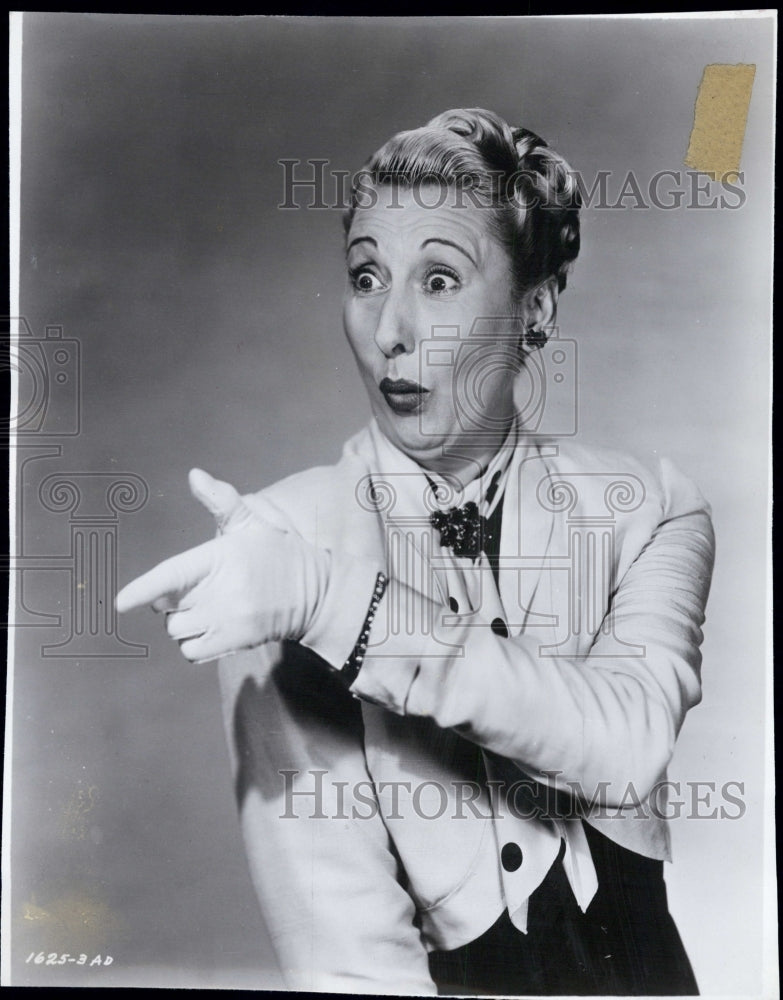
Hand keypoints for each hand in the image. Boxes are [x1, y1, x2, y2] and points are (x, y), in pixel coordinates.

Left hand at [115, 469, 330, 662]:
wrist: (317, 594)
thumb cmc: (279, 554)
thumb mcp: (254, 522)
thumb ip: (221, 501)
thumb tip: (195, 475)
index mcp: (221, 558)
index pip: (173, 575)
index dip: (144, 589)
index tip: (120, 603)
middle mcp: (223, 592)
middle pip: (168, 606)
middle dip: (171, 599)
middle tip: (195, 588)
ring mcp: (228, 620)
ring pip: (177, 630)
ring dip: (181, 622)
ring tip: (204, 609)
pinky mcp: (234, 642)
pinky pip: (192, 651)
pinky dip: (191, 643)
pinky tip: (208, 628)